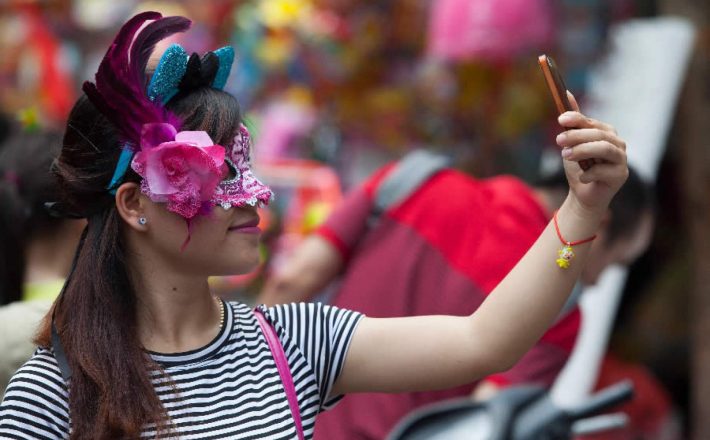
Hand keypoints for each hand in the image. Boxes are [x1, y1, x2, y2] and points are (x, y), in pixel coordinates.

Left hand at [556, 92, 627, 216]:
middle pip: (598, 134)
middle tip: (558, 140)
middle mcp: (617, 143)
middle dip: (576, 136)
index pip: (592, 122)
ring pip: (604, 149)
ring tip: (565, 155)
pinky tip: (581, 177)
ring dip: (582, 151)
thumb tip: (566, 92)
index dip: (577, 119)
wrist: (582, 194)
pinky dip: (588, 173)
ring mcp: (621, 160)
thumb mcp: (571, 143)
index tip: (560, 119)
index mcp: (606, 133)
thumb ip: (572, 122)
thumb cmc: (579, 167)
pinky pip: (602, 171)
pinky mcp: (620, 176)